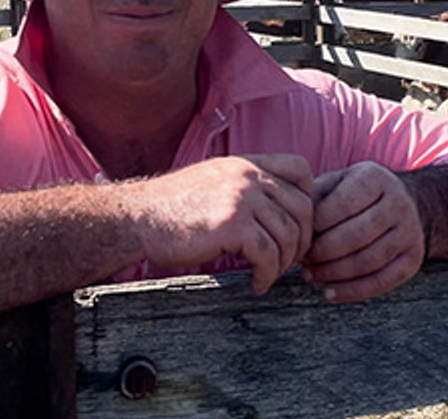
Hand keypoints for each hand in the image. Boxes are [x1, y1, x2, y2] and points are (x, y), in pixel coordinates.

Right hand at [124, 154, 312, 293]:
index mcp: (245, 163)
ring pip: (288, 235)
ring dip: (283, 263)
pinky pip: (268, 255)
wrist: (138, 218)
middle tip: (288, 261)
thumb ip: (245, 187)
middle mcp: (248, 176)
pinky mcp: (232, 225)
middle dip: (302, 240)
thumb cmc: (172, 208)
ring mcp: (241, 198)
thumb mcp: (214, 182)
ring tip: (268, 275)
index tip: (296, 226)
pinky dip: (267, 276)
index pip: (301, 169)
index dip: (309, 199)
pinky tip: (256, 284)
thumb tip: (277, 211)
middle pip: (303, 208)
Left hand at [303, 161, 425, 302]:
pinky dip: (352, 291)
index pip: (342, 204)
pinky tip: (329, 293)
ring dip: (333, 274)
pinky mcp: (413, 258)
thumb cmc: (355, 194)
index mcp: (375, 178)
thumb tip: (291, 221)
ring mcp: (410, 232)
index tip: (297, 236)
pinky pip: (382, 281)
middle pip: (356, 235)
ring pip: (368, 260)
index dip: (316, 225)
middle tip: (302, 261)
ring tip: (311, 276)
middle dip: (322, 252)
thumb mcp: (336, 182)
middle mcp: (398, 203)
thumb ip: (315, 195)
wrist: (403, 203)